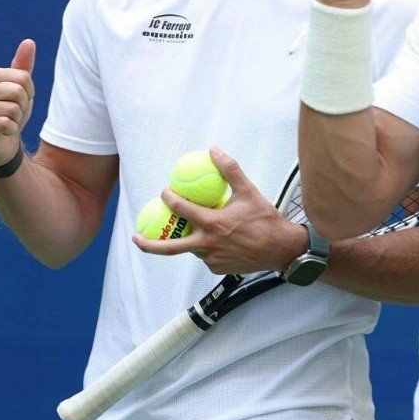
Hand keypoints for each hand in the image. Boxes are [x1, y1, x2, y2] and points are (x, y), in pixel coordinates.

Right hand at [0, 39, 36, 167]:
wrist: (2, 141)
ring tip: (8, 121)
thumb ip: (23, 65)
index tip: (20, 100)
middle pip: (18, 91)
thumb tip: (29, 41)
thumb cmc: (11, 110)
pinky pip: (6, 123)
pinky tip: (3, 131)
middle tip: (14, 112)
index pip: (24, 77)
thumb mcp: (21, 87)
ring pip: (13, 109)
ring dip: (17, 119)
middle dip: (23, 105)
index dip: (29, 92)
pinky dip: (11, 129)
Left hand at [132, 148, 308, 274]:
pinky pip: (206, 257)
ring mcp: (212, 260)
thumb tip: (214, 150)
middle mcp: (207, 245)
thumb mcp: (249, 191)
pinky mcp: (218, 269)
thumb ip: (229, 170)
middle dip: (149, 244)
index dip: (168, 198)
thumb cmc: (266, 220)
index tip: (164, 192)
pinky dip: (206, 248)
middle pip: (169, 247)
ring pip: (192, 249)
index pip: (181, 209)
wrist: (282, 249)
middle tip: (136, 237)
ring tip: (188, 229)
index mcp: (212, 224)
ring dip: (188, 239)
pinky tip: (215, 240)